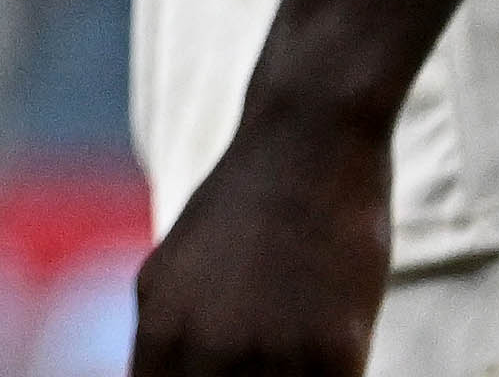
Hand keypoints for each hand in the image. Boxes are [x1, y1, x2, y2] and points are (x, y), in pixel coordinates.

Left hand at [128, 105, 392, 376]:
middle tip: (269, 365)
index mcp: (160, 333)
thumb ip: (165, 339)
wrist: (306, 144)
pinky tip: (338, 356)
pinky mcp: (334, 352)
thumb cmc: (243, 212)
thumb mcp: (172, 274)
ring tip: (299, 356)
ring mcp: (270, 355)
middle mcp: (205, 351)